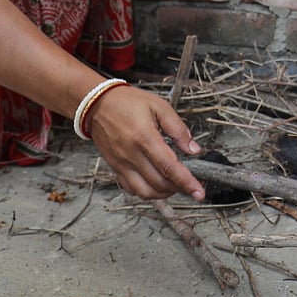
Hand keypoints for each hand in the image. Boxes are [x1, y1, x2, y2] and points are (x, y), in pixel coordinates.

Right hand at [85, 85, 204, 200]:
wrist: (97, 104)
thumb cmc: (128, 102)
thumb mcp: (159, 106)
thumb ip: (178, 129)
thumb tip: (193, 149)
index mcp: (144, 137)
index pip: (169, 167)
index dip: (187, 182)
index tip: (199, 192)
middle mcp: (131, 154)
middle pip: (159, 183)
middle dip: (179, 188)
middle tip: (190, 183)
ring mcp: (121, 164)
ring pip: (145, 192)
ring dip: (163, 193)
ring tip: (174, 184)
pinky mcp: (115, 168)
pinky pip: (132, 189)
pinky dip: (147, 192)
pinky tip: (155, 182)